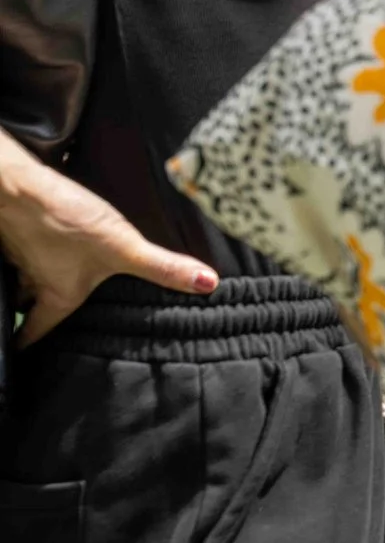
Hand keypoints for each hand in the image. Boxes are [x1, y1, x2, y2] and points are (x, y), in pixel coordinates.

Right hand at [0, 140, 215, 343]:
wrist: (18, 186)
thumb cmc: (67, 222)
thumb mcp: (123, 247)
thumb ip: (162, 267)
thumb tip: (208, 285)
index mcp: (55, 295)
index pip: (34, 332)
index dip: (28, 345)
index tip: (23, 356)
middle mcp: (31, 280)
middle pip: (27, 304)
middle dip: (34, 310)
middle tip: (45, 315)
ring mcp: (19, 254)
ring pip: (22, 276)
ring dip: (32, 279)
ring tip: (49, 278)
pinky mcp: (16, 230)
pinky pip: (20, 249)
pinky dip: (30, 251)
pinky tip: (47, 240)